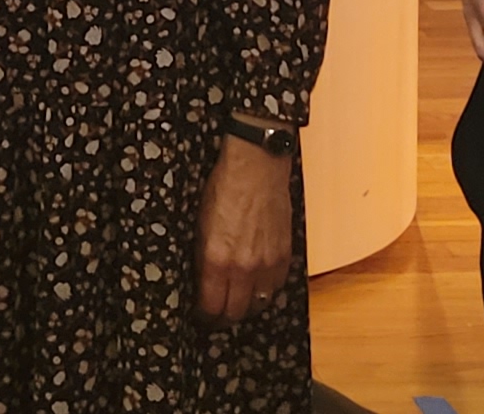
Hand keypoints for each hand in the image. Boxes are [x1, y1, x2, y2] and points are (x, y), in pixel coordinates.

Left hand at [194, 135, 296, 325]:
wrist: (257, 167)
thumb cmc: (224, 187)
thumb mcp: (199, 224)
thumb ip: (202, 258)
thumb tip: (201, 281)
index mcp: (216, 260)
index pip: (211, 307)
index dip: (204, 316)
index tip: (200, 315)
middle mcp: (243, 267)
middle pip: (235, 312)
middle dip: (223, 318)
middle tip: (216, 315)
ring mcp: (267, 263)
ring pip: (258, 304)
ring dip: (247, 307)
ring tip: (237, 303)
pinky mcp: (284, 255)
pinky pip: (276, 287)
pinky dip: (266, 291)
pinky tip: (257, 286)